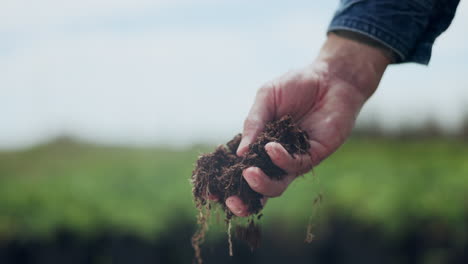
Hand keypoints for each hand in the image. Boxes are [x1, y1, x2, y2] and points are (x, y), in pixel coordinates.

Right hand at [225, 33, 390, 216]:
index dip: (225, 183)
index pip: (238, 168)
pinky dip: (281, 160)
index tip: (211, 192)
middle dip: (243, 200)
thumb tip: (239, 153)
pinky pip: (295, 166)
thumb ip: (253, 123)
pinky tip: (272, 147)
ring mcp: (293, 159)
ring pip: (276, 185)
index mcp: (257, 143)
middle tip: (231, 201)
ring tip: (250, 173)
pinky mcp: (312, 156)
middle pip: (256, 187)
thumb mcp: (266, 98)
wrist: (330, 77)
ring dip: (261, 185)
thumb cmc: (295, 85)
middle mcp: (273, 157)